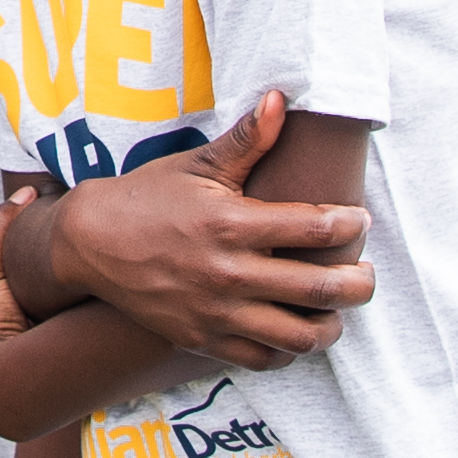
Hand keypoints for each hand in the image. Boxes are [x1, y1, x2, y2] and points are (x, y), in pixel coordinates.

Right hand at [41, 93, 369, 372]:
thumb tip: (281, 98)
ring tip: (336, 309)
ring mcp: (216, 312)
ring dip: (331, 324)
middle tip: (366, 274)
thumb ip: (247, 139)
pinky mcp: (203, 339)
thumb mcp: (198, 165)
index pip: (318, 228)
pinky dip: (290, 350)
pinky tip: (296, 328)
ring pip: (299, 336)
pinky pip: (264, 359)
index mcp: (232, 223)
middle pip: (321, 289)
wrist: (91, 243)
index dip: (351, 224)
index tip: (359, 220)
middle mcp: (228, 273)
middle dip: (359, 283)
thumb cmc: (150, 197)